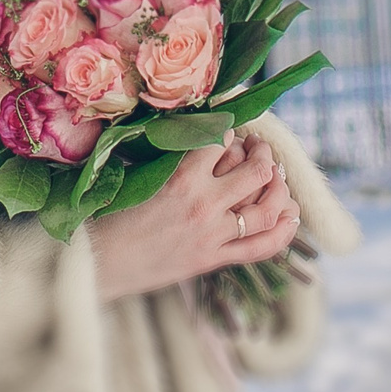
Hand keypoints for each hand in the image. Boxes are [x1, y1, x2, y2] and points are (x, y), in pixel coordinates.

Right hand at [86, 131, 299, 302]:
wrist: (99, 261)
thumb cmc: (111, 215)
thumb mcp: (139, 175)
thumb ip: (172, 157)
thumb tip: (199, 135)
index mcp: (181, 178)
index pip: (222, 141)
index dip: (230, 130)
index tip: (229, 129)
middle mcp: (204, 205)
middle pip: (256, 171)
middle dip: (264, 152)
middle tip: (259, 146)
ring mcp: (213, 235)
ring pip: (268, 208)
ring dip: (280, 186)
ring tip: (277, 174)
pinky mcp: (214, 259)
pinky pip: (262, 247)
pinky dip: (283, 231)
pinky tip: (292, 216)